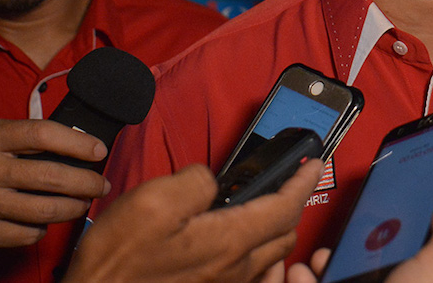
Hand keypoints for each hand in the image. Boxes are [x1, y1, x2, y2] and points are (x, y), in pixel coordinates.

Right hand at [0, 119, 109, 248]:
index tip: (99, 150)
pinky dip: (41, 229)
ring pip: (44, 210)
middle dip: (87, 182)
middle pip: (52, 176)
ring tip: (82, 203)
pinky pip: (23, 235)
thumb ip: (18, 137)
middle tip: (101, 184)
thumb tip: (70, 144)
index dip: (79, 142)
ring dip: (72, 207)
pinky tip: (44, 221)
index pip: (44, 135)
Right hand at [65, 159, 324, 282]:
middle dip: (293, 202)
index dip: (303, 181)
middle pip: (284, 232)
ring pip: (268, 253)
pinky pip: (249, 268)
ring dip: (276, 226)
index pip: (284, 207)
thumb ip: (196, 181)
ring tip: (265, 203)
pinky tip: (237, 236)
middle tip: (290, 179)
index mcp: (228, 241)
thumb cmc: (118, 262)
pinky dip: (256, 247)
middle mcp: (234, 268)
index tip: (314, 163)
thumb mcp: (154, 202)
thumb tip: (212, 181)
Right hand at [286, 196, 432, 282]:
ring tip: (316, 255)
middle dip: (353, 244)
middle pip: (371, 264)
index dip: (401, 228)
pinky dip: (300, 281)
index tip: (384, 206)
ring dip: (322, 265)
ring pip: (339, 280)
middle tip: (344, 231)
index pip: (417, 254)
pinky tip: (299, 272)